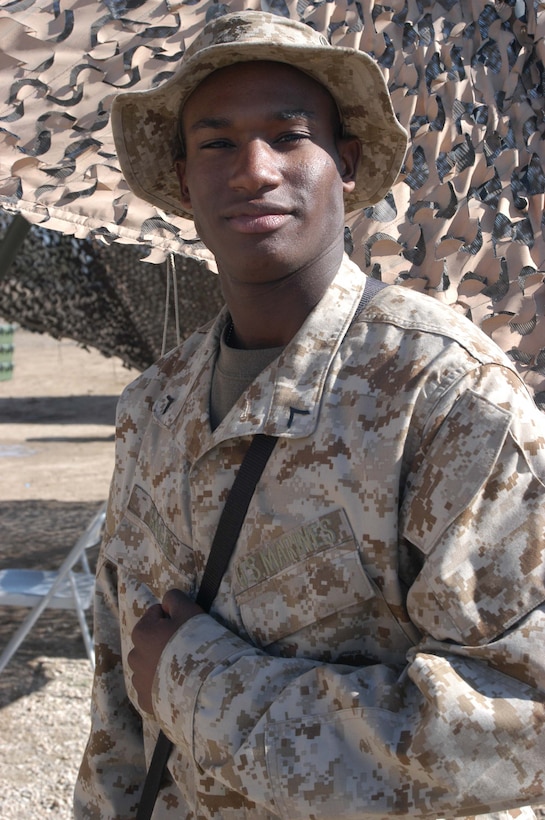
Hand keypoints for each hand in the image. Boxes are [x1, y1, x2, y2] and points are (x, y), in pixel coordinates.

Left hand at [128, 588, 202, 714]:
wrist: (205, 686)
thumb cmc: (197, 643)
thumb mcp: (189, 610)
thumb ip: (174, 598)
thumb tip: (166, 602)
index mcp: (141, 632)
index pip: (156, 614)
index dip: (174, 617)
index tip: (187, 627)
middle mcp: (134, 657)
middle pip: (151, 641)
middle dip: (165, 641)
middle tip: (188, 648)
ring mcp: (139, 682)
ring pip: (150, 666)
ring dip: (162, 664)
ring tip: (184, 669)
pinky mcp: (147, 703)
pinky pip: (152, 690)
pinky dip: (162, 687)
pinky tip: (178, 686)